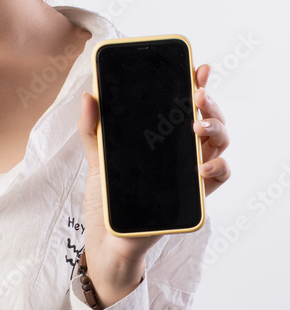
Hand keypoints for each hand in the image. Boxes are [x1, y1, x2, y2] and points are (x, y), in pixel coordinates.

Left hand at [76, 62, 230, 307]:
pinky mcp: (193, 198)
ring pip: (220, 145)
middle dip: (210, 104)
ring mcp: (190, 174)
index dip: (198, 84)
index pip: (187, 106)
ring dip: (216, 130)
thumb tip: (88, 95)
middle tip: (198, 96)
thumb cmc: (108, 200)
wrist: (107, 242)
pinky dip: (217, 168)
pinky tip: (203, 165)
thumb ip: (92, 128)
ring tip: (198, 127)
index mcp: (164, 139)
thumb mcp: (97, 158)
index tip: (198, 67)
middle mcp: (183, 153)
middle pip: (210, 121)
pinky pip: (218, 178)